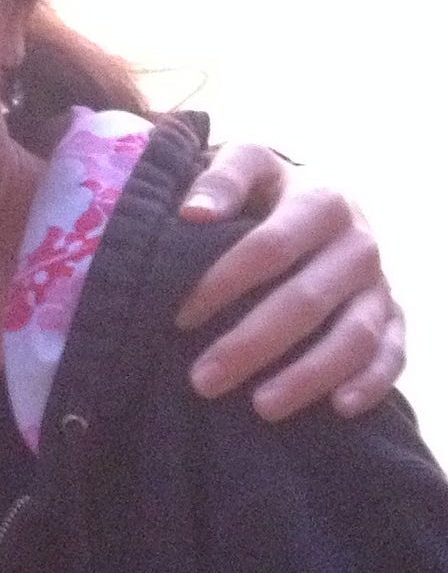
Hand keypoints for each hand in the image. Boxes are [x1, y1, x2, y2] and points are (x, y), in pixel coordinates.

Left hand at [174, 142, 404, 421]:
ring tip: (260, 408)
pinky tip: (337, 408)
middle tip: (202, 381)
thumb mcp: (245, 163)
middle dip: (252, 344)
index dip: (222, 284)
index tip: (178, 319)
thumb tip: (193, 213)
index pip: (268, 247)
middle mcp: (359, 242)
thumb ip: (221, 178)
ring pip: (354, 336)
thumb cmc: (265, 189)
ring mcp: (380, 283)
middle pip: (306, 300)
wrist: (317, 197)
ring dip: (308, 376)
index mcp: (321, 200)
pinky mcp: (394, 315)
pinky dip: (371, 383)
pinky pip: (392, 354)